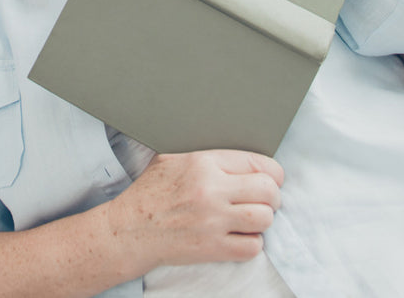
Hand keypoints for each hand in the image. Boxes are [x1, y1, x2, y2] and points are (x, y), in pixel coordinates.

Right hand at [107, 150, 282, 269]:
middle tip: (266, 200)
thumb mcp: (172, 158)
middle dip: (273, 196)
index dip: (272, 172)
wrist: (131, 229)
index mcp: (203, 162)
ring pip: (264, 218)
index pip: (257, 162)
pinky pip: (252, 247)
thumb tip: (234, 154)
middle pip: (268, 191)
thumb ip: (205, 154)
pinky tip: (241, 236)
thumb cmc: (151, 192)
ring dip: (263, 220)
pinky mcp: (213, 248)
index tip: (272, 179)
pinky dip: (252, 243)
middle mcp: (212, 190)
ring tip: (253, 218)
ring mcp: (213, 221)